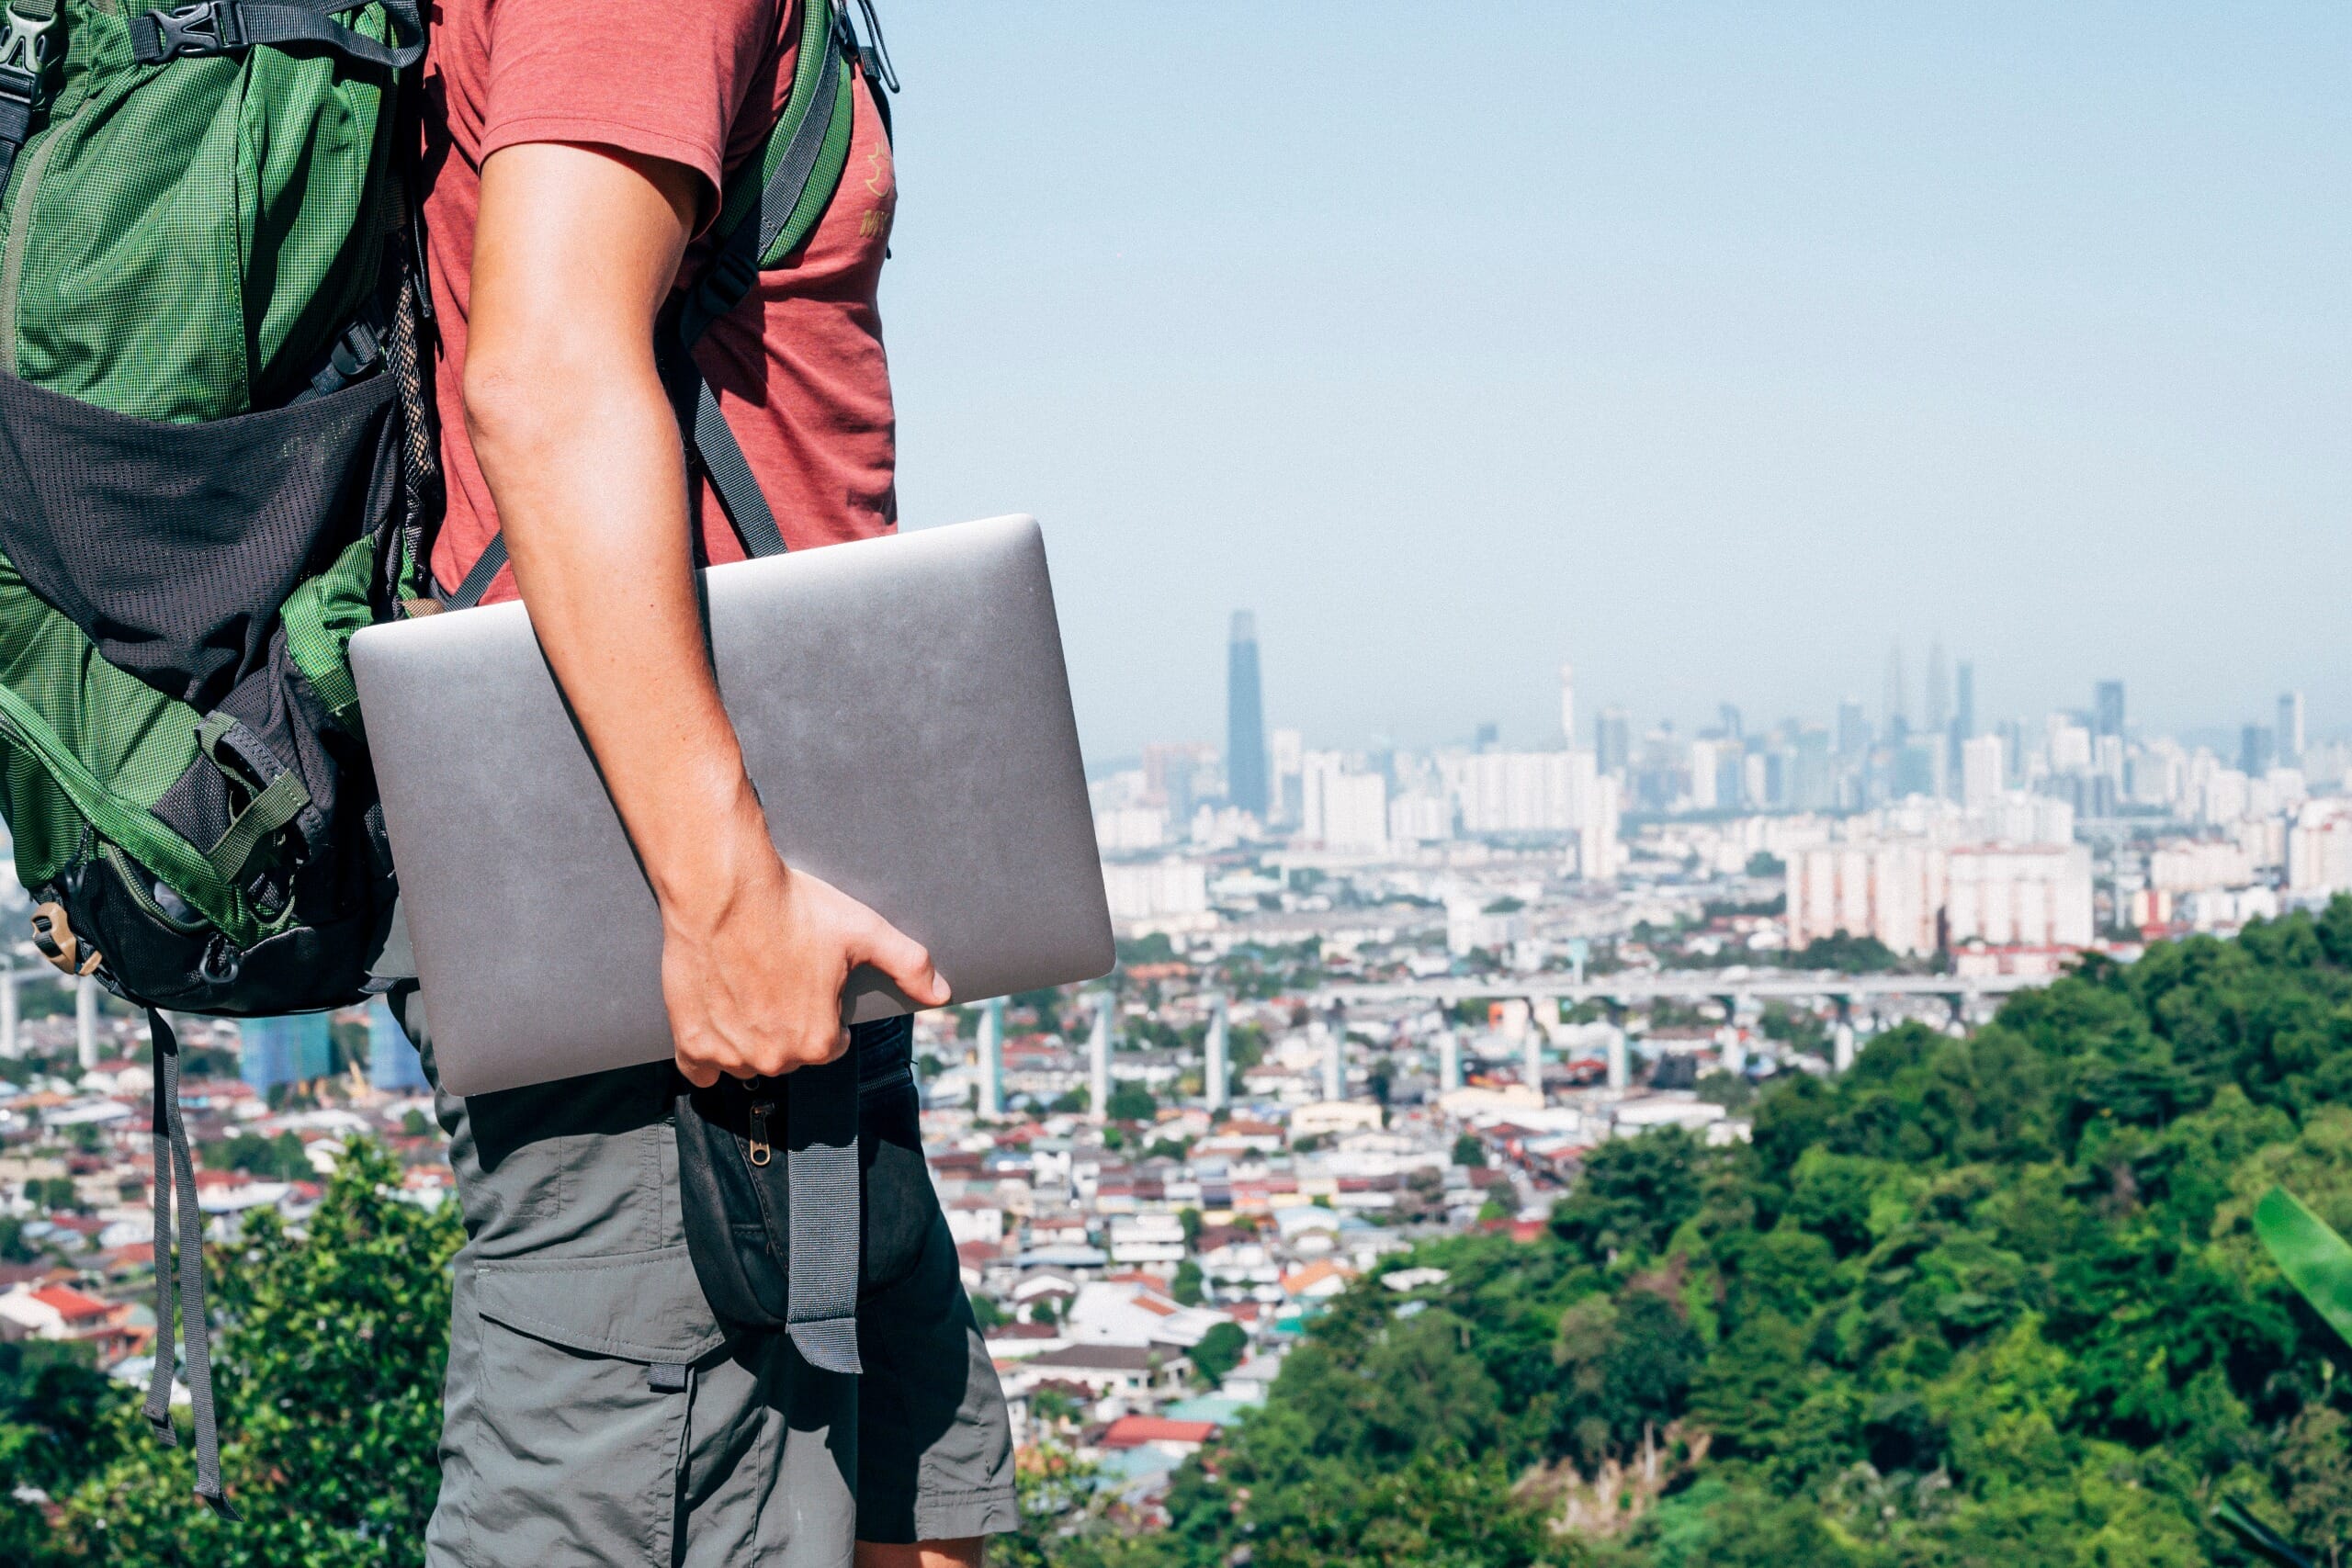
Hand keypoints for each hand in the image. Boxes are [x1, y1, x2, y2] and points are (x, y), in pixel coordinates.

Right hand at [661, 802, 947, 1087]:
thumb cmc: (794, 907)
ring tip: (749, 990)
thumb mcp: (864, 931)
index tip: (812, 983)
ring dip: (750, 1039)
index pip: (830, 1045)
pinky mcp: (691, 1041)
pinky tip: (717, 1024)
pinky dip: (707, 1055)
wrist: (723, 889)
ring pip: (747, 1062)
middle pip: (789, 1054)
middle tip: (779, 979)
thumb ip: (909, 965)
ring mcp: (729, 1053)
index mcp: (818, 1041)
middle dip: (788, 1026)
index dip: (824, 1012)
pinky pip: (700, 1070)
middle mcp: (775, 1057)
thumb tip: (943, 994)